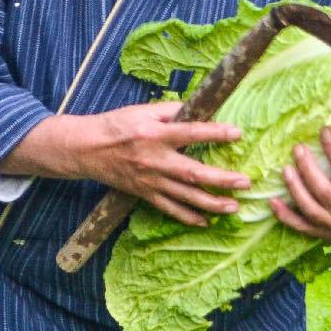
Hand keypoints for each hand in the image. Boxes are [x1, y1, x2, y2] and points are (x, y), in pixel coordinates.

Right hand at [1, 102, 249, 226]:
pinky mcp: (144, 193)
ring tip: (234, 207)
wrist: (85, 149)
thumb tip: (201, 108)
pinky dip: (187, 217)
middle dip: (221, 179)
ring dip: (211, 203)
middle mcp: (154, 160)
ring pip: (185, 196)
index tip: (238, 133)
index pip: (190, 133)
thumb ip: (172, 111)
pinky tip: (207, 222)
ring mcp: (150, 180)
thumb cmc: (117, 125)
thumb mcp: (142, 110)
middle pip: (192, 173)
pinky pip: (169, 209)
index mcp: (154, 134)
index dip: (214, 133)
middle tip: (245, 182)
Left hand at [270, 129, 330, 250]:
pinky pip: (302, 227)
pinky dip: (286, 217)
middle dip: (308, 168)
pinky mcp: (325, 234)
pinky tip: (273, 202)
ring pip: (309, 208)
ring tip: (285, 169)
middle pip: (323, 190)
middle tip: (298, 148)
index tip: (326, 132)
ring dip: (295, 189)